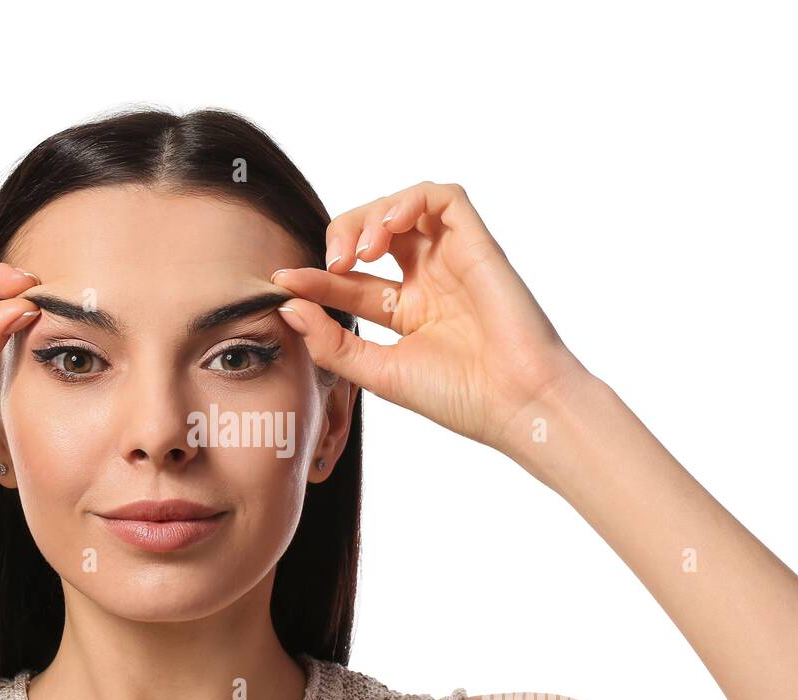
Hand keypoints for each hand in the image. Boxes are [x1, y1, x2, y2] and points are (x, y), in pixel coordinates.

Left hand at [271, 180, 587, 455]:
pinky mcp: (478, 244)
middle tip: (332, 262)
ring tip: (360, 252)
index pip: (350, 281)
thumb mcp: (378, 372)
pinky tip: (390, 227)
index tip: (283, 280)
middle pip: (374, 232)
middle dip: (342, 234)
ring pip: (404, 207)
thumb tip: (287, 306)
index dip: (313, 277)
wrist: (515, 404)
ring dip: (371, 216)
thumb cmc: (458, 397)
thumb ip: (331, 343)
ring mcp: (453, 260)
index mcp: (408, 313)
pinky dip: (410, 200)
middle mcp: (430, 281)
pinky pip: (444, 197)